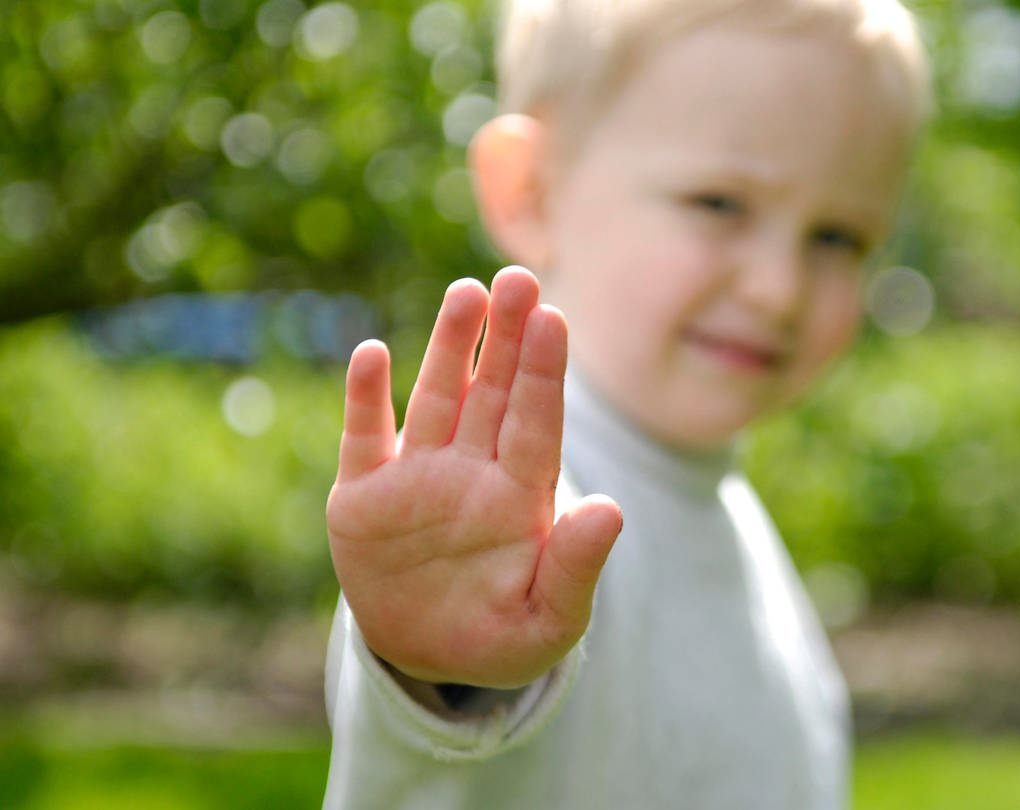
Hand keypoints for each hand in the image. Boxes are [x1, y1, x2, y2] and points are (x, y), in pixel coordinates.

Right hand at [327, 267, 622, 687]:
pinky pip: (364, 437)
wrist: (430, 659)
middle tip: (519, 278)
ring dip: (448, 347)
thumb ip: (578, 566)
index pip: (537, 422)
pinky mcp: (363, 497)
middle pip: (493, 392)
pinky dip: (364, 397)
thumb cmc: (504, 636)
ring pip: (437, 398)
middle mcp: (472, 471)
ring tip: (467, 293)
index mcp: (521, 495)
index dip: (545, 373)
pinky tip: (370, 353)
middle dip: (506, 337)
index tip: (555, 320)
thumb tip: (611, 510)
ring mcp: (418, 477)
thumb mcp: (550, 620)